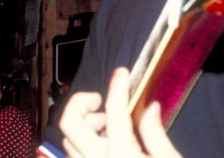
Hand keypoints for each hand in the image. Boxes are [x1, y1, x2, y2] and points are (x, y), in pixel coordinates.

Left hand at [59, 67, 180, 157]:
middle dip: (82, 103)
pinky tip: (103, 142)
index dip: (117, 86)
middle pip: (68, 122)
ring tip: (107, 126)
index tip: (122, 73)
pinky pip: (73, 153)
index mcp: (121, 154)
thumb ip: (156, 134)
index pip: (113, 111)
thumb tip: (151, 107)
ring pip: (67, 139)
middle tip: (102, 104)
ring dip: (83, 124)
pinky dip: (82, 141)